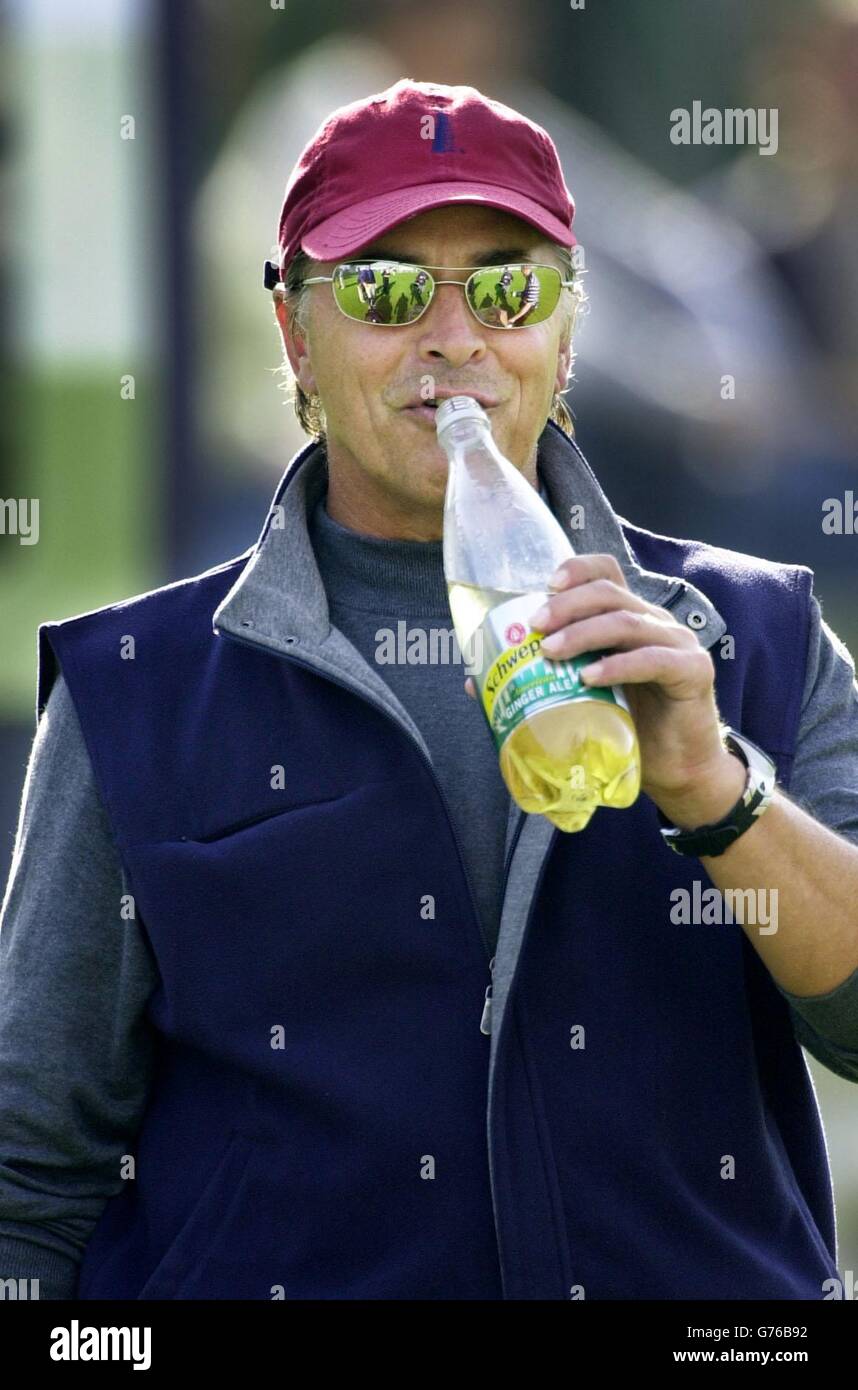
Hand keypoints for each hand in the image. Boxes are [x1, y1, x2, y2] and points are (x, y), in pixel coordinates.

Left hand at [464, 554, 745, 826]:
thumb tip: (476, 683)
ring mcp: (678, 644)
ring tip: (552, 652)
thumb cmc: (631, 728)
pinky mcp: (694, 671)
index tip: (546, 584)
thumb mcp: (583, 699)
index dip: (578, 569)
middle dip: (567, 605)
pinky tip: (590, 677)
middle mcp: (656, 622)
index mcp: (630, 618)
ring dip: (584, 633)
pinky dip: (618, 665)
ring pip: (627, 622)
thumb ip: (544, 682)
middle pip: (610, 593)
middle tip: (535, 627)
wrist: (679, 770)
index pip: (607, 573)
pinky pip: (653, 660)